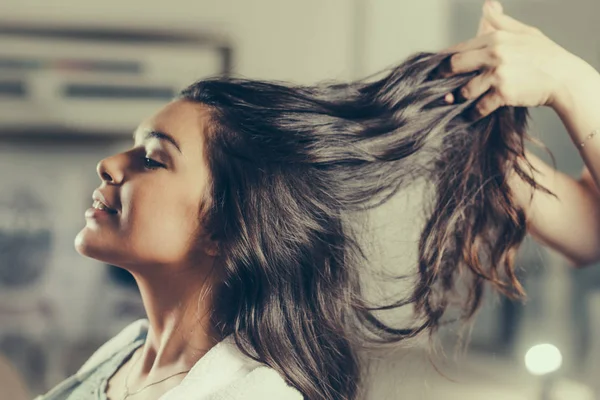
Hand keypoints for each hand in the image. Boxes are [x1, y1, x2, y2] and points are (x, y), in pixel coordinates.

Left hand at [441, 0, 593, 118]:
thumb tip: (487, 5)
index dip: (445, 59)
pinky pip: (479, 106)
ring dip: (456, 97)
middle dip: (443, 76)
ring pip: (465, 89)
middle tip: (434, 85)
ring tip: (450, 101)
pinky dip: (472, 113)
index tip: (436, 68)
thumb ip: (501, 21)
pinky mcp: (503, 93)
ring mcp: (498, 74)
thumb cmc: (545, 55)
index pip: (460, 47)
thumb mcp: (524, 32)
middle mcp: (494, 54)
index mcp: (496, 38)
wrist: (564, 78)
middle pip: (455, 65)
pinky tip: (468, 115)